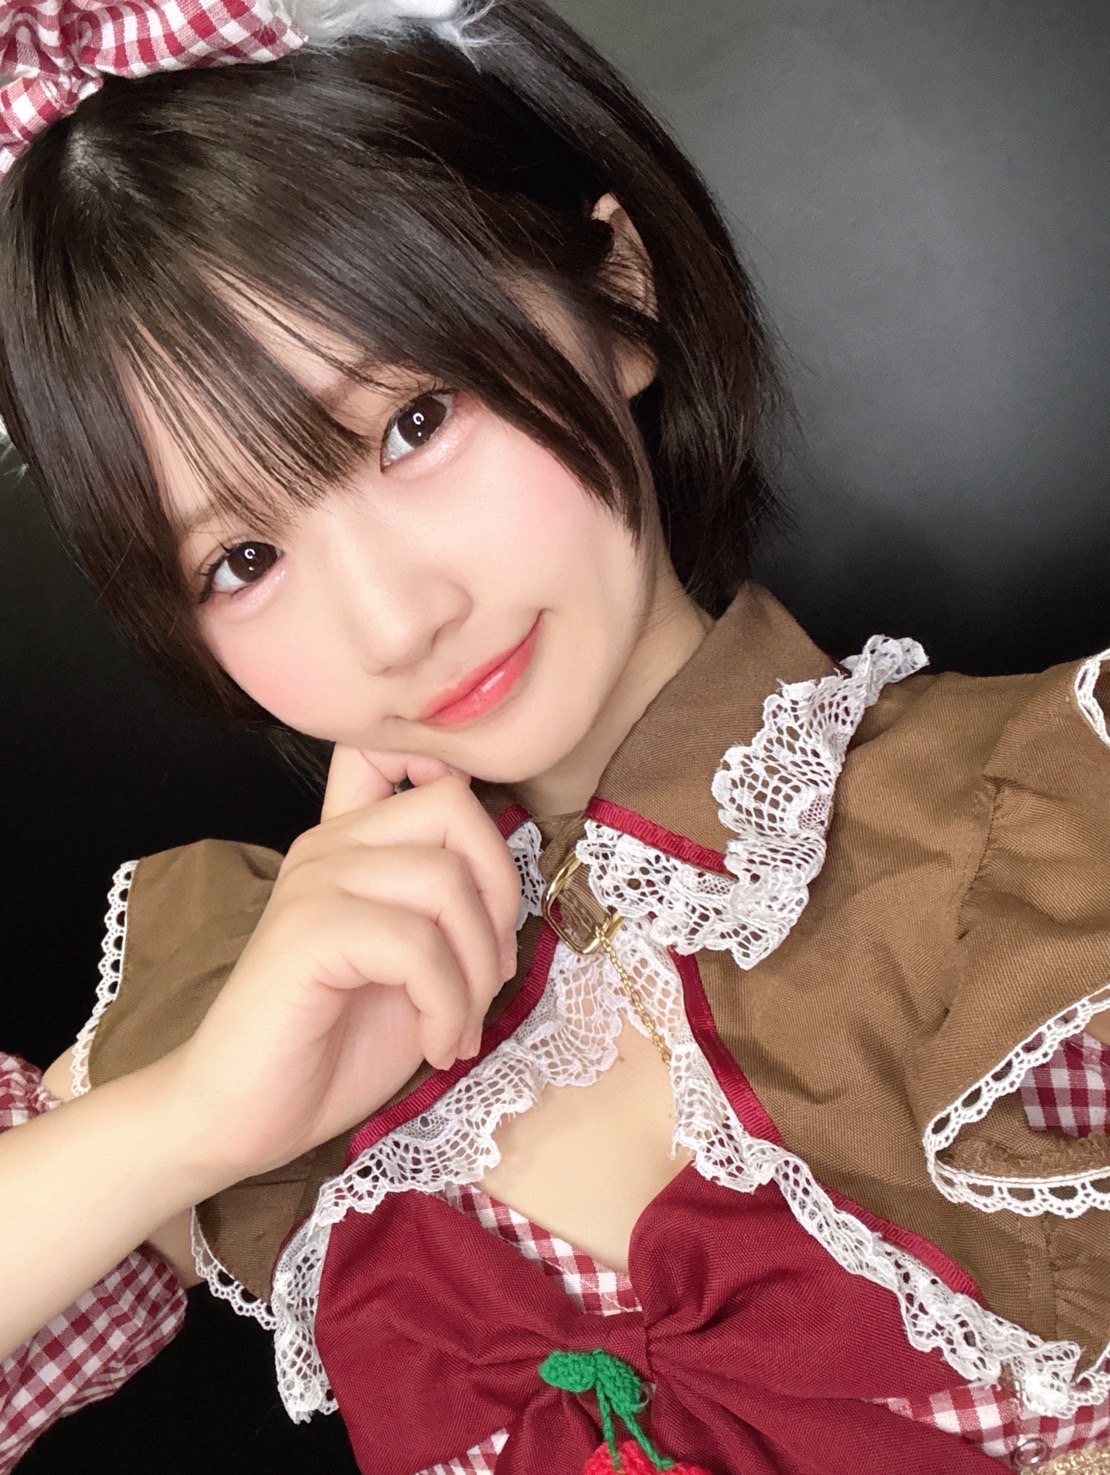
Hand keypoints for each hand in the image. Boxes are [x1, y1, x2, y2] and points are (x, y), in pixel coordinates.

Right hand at [163, 746, 520, 1190]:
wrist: (245, 1117)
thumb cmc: (334, 1043)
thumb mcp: (412, 965)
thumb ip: (445, 910)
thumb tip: (510, 892)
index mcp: (352, 843)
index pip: (386, 747)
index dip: (447, 766)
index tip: (476, 872)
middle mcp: (330, 846)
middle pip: (452, 805)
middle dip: (500, 893)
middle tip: (493, 975)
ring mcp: (315, 883)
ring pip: (445, 881)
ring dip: (478, 970)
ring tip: (459, 1026)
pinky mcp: (307, 933)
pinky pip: (417, 944)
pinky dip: (447, 1004)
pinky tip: (436, 1045)